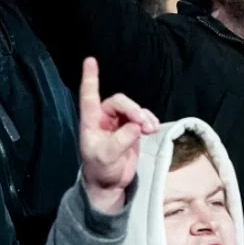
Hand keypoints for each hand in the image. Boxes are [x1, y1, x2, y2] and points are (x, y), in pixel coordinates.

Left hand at [76, 57, 158, 214]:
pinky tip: (153, 128)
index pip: (89, 96)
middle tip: (143, 124)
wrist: (110, 184)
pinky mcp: (131, 129)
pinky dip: (149, 120)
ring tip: (151, 129)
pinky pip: (142, 117)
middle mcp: (104, 118)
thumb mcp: (107, 156)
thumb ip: (121, 140)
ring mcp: (118, 123)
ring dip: (144, 116)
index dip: (90, 78)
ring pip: (133, 109)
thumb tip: (136, 126)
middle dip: (133, 110)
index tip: (90, 60)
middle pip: (120, 102)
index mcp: (91, 121)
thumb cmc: (100, 170)